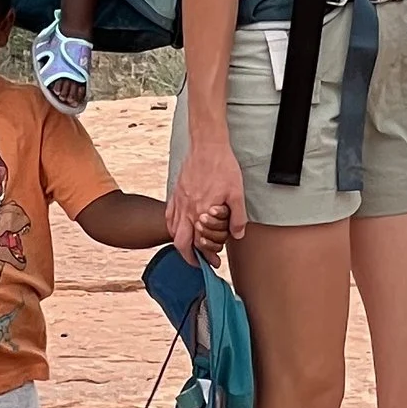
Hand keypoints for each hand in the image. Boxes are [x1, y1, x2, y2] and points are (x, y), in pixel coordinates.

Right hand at [167, 128, 245, 255]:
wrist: (208, 145)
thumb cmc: (223, 167)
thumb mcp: (237, 193)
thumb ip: (237, 217)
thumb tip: (237, 235)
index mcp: (201, 212)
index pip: (200, 244)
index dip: (207, 256)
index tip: (214, 262)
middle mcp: (187, 210)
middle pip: (181, 243)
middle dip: (188, 257)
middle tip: (198, 262)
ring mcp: (179, 201)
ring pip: (172, 230)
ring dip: (180, 243)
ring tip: (190, 247)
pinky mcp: (176, 192)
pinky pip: (169, 215)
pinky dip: (172, 226)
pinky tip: (179, 227)